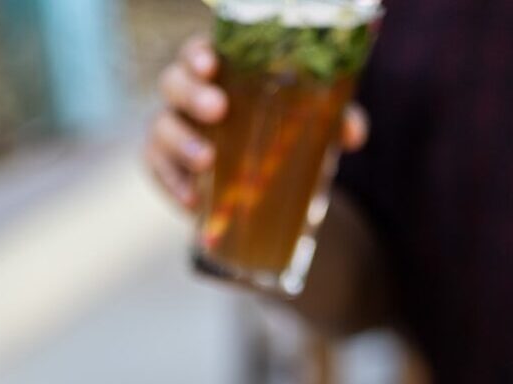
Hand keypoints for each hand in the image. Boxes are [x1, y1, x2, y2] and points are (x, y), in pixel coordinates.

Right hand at [146, 36, 368, 210]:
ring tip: (208, 161)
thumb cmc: (276, 139)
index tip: (213, 64)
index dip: (198, 54)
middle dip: (192, 94)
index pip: (198, 53)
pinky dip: (173, 186)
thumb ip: (332, 121)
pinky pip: (158, 172)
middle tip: (218, 110)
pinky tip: (193, 201)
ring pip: (161, 128)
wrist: (254, 189)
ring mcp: (172, 133)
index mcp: (218, 75)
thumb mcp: (307, 127)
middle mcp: (187, 99)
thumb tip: (354, 134)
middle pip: (173, 83)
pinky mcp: (165, 169)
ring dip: (182, 142)